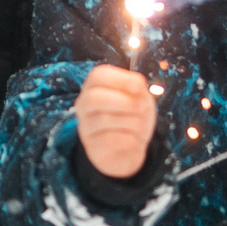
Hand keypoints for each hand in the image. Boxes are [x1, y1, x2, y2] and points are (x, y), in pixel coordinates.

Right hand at [72, 63, 157, 179]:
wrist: (130, 149)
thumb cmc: (133, 117)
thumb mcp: (140, 98)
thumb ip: (138, 89)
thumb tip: (136, 84)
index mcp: (94, 87)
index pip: (98, 76)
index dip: (120, 79)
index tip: (139, 86)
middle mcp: (84, 105)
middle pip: (94, 98)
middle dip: (123, 102)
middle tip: (141, 107)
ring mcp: (85, 128)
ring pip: (104, 120)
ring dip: (132, 122)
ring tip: (141, 126)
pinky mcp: (92, 148)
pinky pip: (111, 141)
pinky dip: (130, 139)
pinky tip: (134, 140)